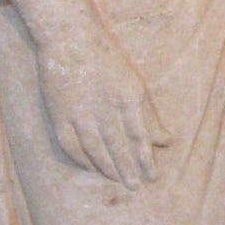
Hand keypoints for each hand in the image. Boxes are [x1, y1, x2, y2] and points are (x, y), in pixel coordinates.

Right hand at [33, 8, 171, 186]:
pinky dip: (81, 159)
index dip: (146, 158)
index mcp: (126, 97)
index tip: (153, 176)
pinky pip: (70, 144)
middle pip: (117, 146)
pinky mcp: (59, 114)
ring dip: (106, 167)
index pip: (139, 136)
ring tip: (116, 180)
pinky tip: (90, 167)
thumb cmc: (106, 57)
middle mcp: (104, 108)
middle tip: (136, 186)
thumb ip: (148, 112)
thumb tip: (165, 139)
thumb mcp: (133, 81)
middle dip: (128, 169)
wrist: (68, 38)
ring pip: (94, 149)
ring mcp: (79, 112)